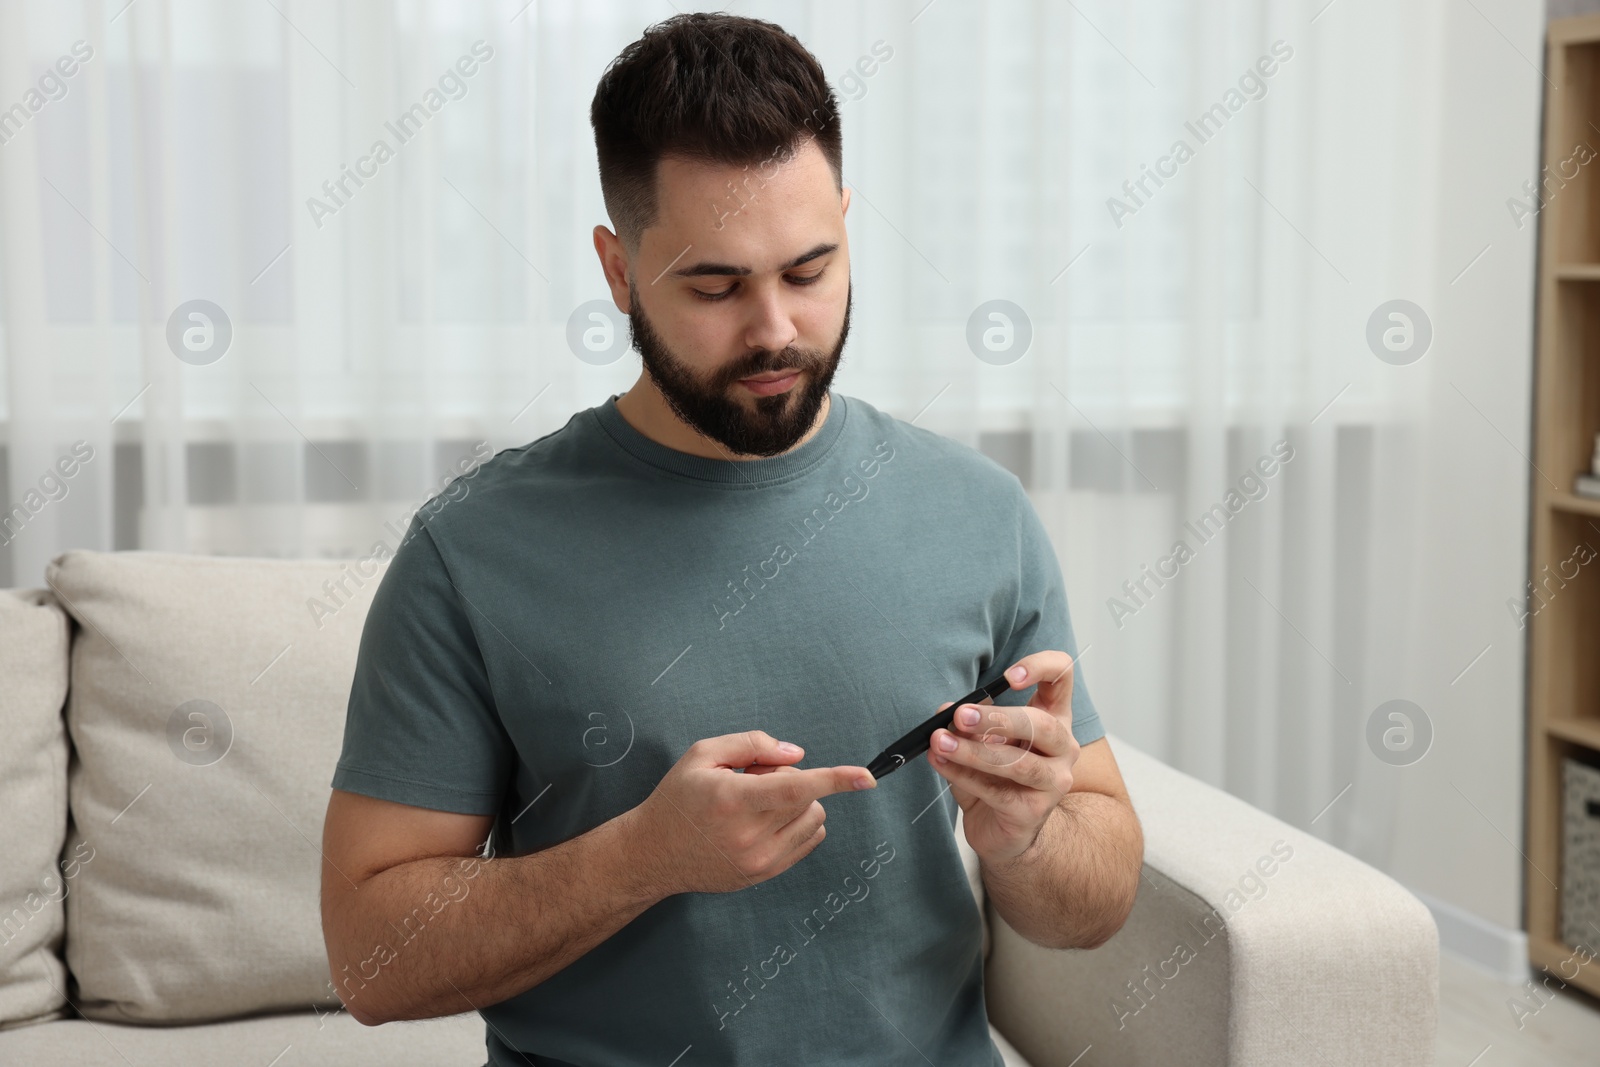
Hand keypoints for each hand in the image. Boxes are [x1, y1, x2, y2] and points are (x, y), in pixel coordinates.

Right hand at [628, 730, 875, 895]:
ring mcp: (759, 860)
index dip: (835, 780)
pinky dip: (799, 824)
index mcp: (733, 799)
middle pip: (806, 797)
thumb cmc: (678, 798)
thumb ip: (752, 745)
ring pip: (813, 820)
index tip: (866, 777)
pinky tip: (766, 821)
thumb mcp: (703, 754)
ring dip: (799, 803)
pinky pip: (808, 842)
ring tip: (758, 804)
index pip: (796, 787)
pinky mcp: (764, 874)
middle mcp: (750, 834)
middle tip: (754, 782)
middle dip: (790, 779)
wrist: (653, 853)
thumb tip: (797, 754)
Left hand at [930, 651, 1080, 864]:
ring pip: (1018, 762)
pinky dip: (963, 775)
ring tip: (941, 742)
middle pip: (1041, 724)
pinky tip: (941, 763)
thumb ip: (968, 725)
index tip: (1009, 676)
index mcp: (1054, 718)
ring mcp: (1054, 781)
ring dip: (974, 751)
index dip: (1041, 668)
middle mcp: (1063, 748)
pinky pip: (996, 790)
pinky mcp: (1034, 811)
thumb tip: (945, 709)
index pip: (1061, 677)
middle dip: (996, 718)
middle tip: (960, 716)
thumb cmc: (997, 778)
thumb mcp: (981, 742)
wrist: (1003, 830)